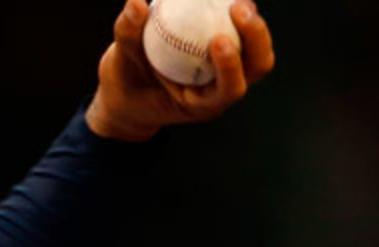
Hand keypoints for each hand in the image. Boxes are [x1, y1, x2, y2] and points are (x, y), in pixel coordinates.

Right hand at [85, 0, 274, 140]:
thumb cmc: (127, 82)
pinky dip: (237, 14)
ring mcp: (232, 71)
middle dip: (256, 36)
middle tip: (238, 7)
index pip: (229, 89)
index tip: (217, 39)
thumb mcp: (121, 62)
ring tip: (237, 0)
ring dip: (254, 23)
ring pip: (258, 49)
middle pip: (258, 66)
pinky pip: (243, 33)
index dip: (231, 65)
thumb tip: (135, 2)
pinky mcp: (231, 53)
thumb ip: (129, 33)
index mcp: (204, 105)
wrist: (132, 92)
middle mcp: (224, 89)